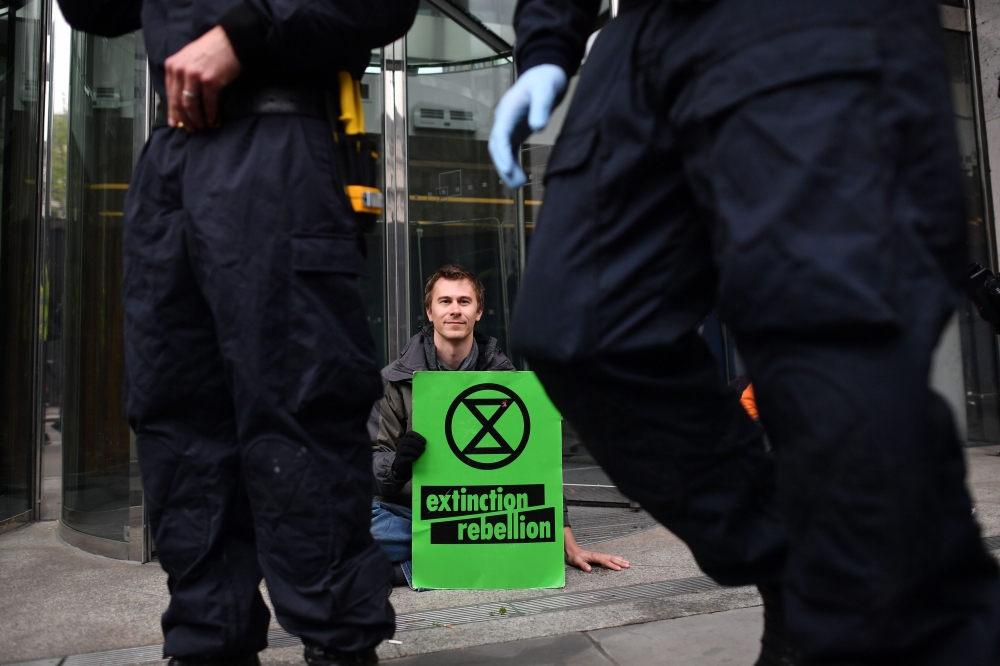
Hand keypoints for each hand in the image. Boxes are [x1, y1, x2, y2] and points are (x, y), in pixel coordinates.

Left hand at [164, 26, 241, 130]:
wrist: (230, 41)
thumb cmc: (211, 50)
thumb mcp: (189, 60)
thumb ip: (182, 77)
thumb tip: (183, 101)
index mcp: (173, 66)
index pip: (169, 94)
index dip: (173, 112)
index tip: (175, 123)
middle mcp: (181, 70)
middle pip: (178, 102)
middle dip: (184, 119)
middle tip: (190, 128)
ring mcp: (195, 76)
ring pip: (191, 105)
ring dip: (196, 119)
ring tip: (201, 125)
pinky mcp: (210, 81)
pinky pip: (208, 103)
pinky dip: (210, 114)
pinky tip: (212, 120)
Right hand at [391, 431, 426, 480]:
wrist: (403, 466)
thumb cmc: (410, 455)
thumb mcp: (413, 447)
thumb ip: (418, 443)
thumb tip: (426, 443)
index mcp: (405, 439)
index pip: (410, 434)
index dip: (418, 437)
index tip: (424, 442)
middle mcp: (400, 444)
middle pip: (409, 441)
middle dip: (418, 444)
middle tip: (423, 449)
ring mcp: (398, 452)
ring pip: (407, 449)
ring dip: (415, 451)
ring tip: (419, 454)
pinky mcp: (399, 460)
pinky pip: (405, 458)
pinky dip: (412, 458)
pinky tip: (416, 458)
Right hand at [489, 64, 567, 188]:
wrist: (545, 72)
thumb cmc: (546, 79)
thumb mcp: (546, 90)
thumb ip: (541, 108)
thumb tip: (538, 127)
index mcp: (508, 111)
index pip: (500, 136)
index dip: (502, 154)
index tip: (508, 169)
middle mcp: (504, 120)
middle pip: (497, 147)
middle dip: (504, 166)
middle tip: (517, 184)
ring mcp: (508, 126)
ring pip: (501, 151)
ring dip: (507, 169)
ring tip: (519, 185)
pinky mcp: (516, 131)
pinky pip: (510, 151)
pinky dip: (512, 164)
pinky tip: (520, 177)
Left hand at [566, 546, 630, 572]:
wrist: (573, 551)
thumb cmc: (575, 557)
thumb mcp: (576, 561)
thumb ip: (583, 565)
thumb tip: (589, 570)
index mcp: (594, 556)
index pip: (605, 561)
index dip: (612, 565)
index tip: (619, 569)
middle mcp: (599, 555)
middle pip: (611, 558)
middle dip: (620, 562)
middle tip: (628, 565)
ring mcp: (600, 555)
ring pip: (612, 557)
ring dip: (620, 560)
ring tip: (628, 563)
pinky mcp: (599, 556)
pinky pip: (610, 557)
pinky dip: (616, 558)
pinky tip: (620, 559)